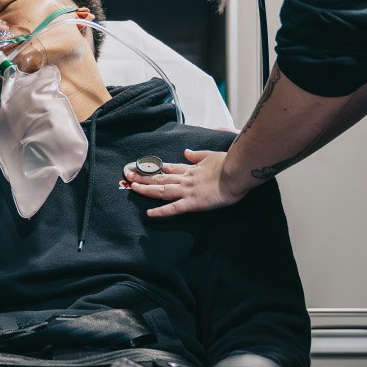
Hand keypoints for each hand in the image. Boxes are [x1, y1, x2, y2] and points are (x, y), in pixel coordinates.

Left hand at [122, 149, 249, 217]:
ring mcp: (187, 191)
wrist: (238, 172)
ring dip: (146, 189)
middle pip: (160, 177)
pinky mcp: (192, 203)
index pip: (169, 168)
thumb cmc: (230, 164)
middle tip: (128, 173)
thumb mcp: (211, 155)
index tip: (143, 166)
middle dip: (143, 175)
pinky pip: (173, 208)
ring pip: (162, 190)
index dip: (155, 167)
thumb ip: (197, 155)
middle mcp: (186, 179)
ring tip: (132, 186)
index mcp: (191, 169)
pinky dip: (161, 211)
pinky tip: (149, 213)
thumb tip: (186, 152)